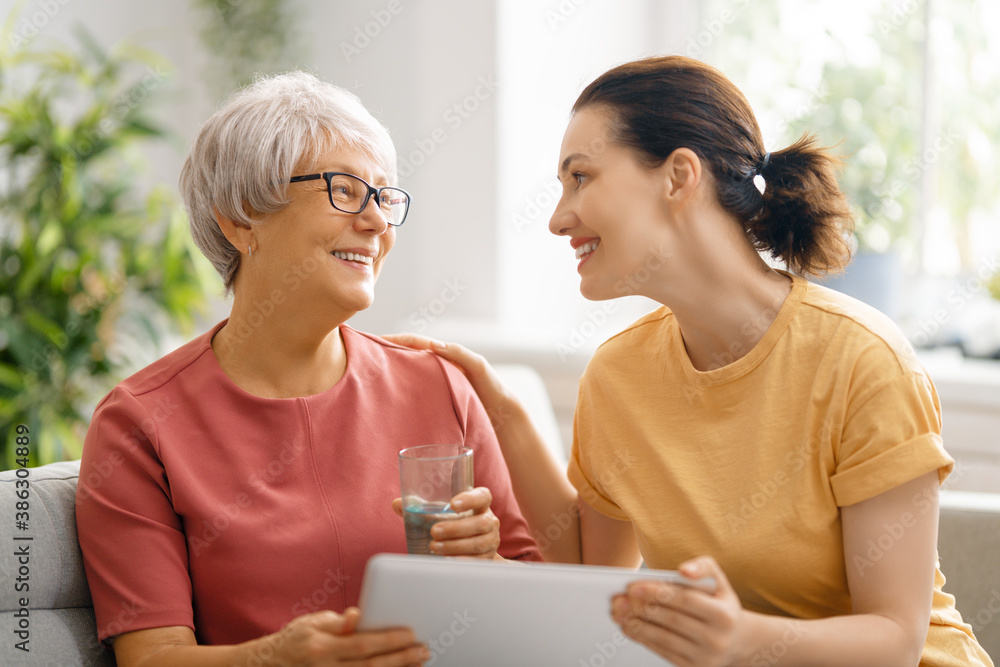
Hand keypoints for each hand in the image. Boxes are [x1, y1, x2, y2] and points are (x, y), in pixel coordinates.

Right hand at [250, 608, 428, 666]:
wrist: (271, 665)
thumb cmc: (295, 639)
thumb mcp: (311, 623)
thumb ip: (336, 621)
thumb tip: (358, 615)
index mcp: (321, 647)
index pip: (361, 644)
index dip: (387, 641)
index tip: (410, 633)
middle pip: (371, 666)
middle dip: (400, 659)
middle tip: (424, 650)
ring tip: (418, 663)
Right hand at [380, 334, 510, 421]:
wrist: (502, 413)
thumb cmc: (491, 386)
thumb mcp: (477, 365)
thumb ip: (458, 353)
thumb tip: (432, 344)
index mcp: (443, 354)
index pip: (413, 342)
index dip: (394, 341)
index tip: (373, 342)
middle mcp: (436, 365)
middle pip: (406, 355)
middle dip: (384, 353)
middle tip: (361, 356)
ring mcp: (434, 382)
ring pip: (406, 372)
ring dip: (389, 370)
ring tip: (368, 374)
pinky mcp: (434, 398)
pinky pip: (412, 390)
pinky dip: (399, 388)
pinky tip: (386, 397)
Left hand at [392, 487, 501, 559]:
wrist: (472, 548)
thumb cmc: (453, 524)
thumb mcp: (441, 513)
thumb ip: (421, 508)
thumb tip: (397, 504)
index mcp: (480, 504)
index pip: (483, 496)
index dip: (470, 499)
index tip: (452, 505)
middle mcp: (489, 521)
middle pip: (480, 523)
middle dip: (456, 528)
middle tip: (434, 531)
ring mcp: (491, 541)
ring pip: (479, 543)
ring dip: (456, 546)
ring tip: (434, 547)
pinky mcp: (487, 559)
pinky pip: (478, 561)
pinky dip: (462, 561)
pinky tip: (447, 561)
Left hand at [610, 556, 744, 666]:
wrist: (737, 640)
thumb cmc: (720, 604)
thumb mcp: (720, 582)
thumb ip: (704, 567)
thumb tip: (684, 569)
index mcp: (724, 615)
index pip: (685, 601)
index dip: (658, 593)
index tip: (633, 587)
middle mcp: (716, 639)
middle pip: (672, 620)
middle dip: (642, 609)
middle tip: (619, 600)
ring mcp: (705, 657)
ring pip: (664, 639)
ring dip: (638, 626)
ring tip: (619, 614)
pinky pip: (664, 652)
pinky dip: (643, 639)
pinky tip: (630, 627)